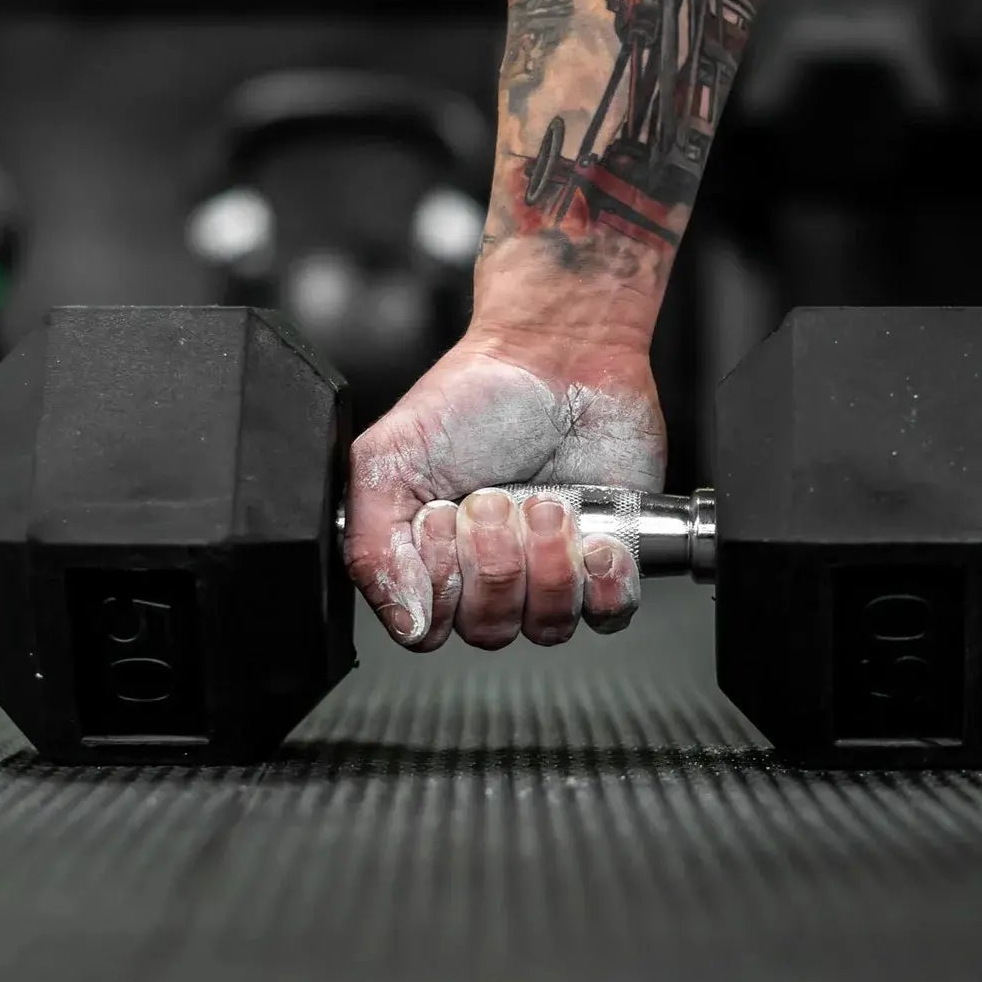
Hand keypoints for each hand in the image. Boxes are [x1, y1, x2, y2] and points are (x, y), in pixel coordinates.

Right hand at [344, 332, 664, 650]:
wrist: (557, 353)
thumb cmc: (476, 396)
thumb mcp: (388, 458)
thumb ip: (370, 543)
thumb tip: (403, 619)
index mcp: (431, 559)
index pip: (429, 629)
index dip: (440, 582)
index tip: (446, 518)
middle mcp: (489, 574)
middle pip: (489, 629)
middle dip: (496, 560)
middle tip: (497, 498)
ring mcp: (550, 570)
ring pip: (549, 624)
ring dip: (549, 561)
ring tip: (548, 502)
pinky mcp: (607, 559)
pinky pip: (611, 612)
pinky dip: (604, 581)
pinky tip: (594, 536)